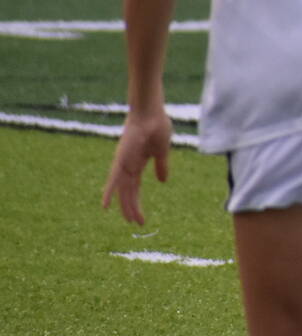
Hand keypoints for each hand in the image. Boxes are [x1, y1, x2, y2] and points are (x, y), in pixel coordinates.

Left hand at [102, 106, 172, 226]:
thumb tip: (162, 182)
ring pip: (122, 190)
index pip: (136, 188)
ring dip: (125, 205)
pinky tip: (105, 206)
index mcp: (138, 164)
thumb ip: (161, 166)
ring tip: (129, 220)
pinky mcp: (121, 160)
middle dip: (132, 208)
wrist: (150, 112)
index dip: (138, 203)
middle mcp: (127, 166)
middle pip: (128, 192)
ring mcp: (123, 164)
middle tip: (138, 223)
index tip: (142, 218)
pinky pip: (114, 179)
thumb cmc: (157, 125)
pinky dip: (109, 193)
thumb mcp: (162, 151)